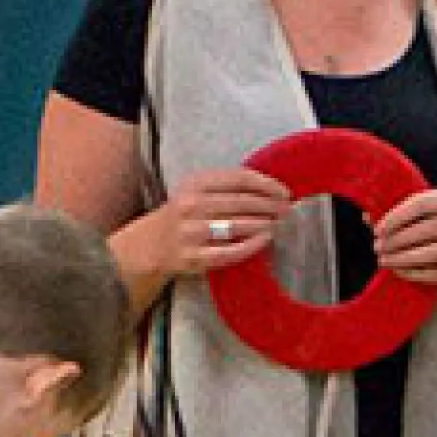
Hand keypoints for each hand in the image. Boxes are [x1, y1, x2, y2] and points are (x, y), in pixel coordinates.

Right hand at [136, 164, 291, 282]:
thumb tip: (271, 189)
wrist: (149, 245)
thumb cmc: (183, 215)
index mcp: (193, 184)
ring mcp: (191, 232)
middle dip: (270, 206)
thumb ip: (226, 188)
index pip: (238, 179)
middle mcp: (190, 205)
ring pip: (237, 226)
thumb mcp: (196, 192)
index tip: (285, 192)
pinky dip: (252, 245)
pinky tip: (265, 240)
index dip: (266, 185)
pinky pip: (230, 251)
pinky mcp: (194, 257)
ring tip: (278, 224)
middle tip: (287, 211)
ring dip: (264, 225)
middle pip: (241, 203)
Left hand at [374, 187, 436, 292]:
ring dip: (406, 258)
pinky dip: (420, 274)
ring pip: (436, 253)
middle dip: (398, 240)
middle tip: (378, 248)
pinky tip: (403, 273)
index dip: (397, 216)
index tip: (378, 229)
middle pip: (429, 229)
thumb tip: (368, 218)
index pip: (423, 203)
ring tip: (386, 261)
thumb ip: (410, 214)